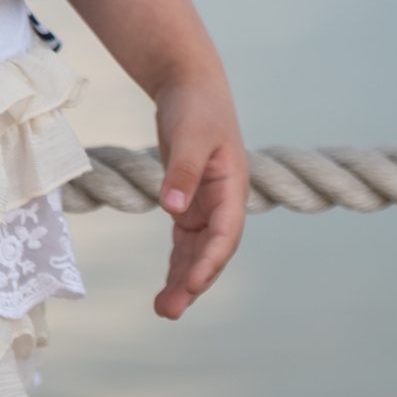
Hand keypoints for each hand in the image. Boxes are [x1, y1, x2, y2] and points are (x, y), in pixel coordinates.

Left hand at [150, 79, 245, 318]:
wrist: (189, 85)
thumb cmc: (194, 106)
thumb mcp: (189, 133)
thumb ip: (182, 169)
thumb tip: (173, 208)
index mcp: (232, 187)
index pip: (224, 234)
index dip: (209, 261)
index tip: (191, 283)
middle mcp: (223, 202)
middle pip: (210, 252)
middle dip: (192, 282)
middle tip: (168, 310)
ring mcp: (206, 205)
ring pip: (196, 252)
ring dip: (183, 279)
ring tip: (163, 309)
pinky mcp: (189, 202)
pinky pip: (184, 241)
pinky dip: (176, 262)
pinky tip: (166, 286)